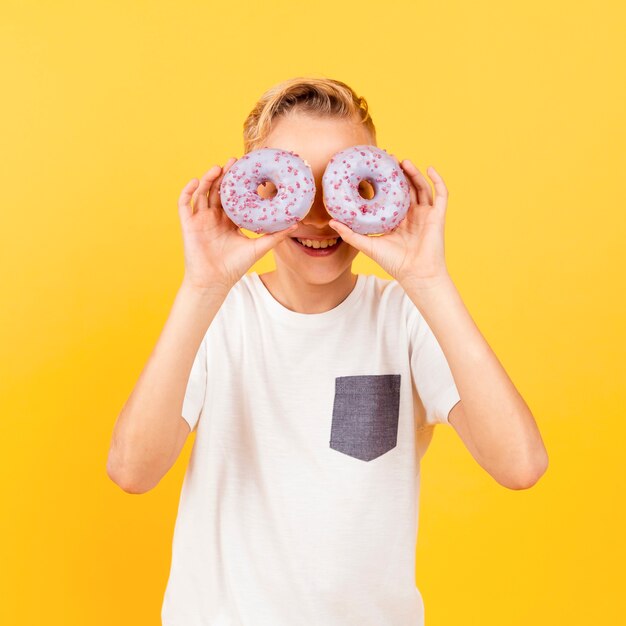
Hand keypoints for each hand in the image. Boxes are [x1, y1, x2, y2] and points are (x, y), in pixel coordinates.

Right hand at [178, 158, 297, 293]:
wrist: (215, 281)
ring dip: (208, 179)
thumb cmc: (235, 267)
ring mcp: (200, 219)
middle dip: (224, 175)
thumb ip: (275, 235)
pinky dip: (188, 191)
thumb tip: (295, 223)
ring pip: (202, 193)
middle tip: (234, 161)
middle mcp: (214, 217)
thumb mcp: (258, 247)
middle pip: (218, 190)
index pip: (233, 196)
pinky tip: (196, 181)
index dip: (238, 182)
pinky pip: (184, 204)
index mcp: (229, 221)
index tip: (247, 169)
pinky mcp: (188, 224)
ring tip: (218, 168)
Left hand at [328, 161, 450, 288]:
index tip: (376, 169)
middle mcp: (412, 216)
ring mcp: (426, 215)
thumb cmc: (394, 263)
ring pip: (422, 188)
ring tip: (404, 161)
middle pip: (407, 188)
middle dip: (400, 173)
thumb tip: (331, 222)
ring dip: (414, 173)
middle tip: (389, 160)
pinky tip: (429, 168)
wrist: (415, 274)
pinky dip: (437, 180)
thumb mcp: (368, 245)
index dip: (386, 183)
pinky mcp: (438, 216)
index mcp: (398, 221)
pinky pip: (441, 194)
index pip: (392, 197)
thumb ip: (350, 234)